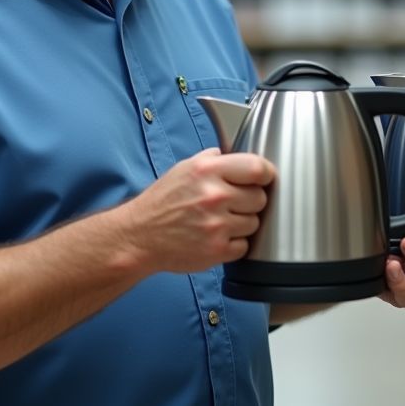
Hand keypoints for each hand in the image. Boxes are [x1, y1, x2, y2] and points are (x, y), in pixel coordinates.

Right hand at [119, 148, 275, 274]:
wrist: (139, 235)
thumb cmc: (162, 202)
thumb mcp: (183, 168)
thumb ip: (212, 159)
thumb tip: (234, 155)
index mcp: (207, 171)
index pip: (257, 167)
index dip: (265, 173)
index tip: (264, 178)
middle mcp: (214, 196)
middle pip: (260, 197)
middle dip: (250, 200)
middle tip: (233, 203)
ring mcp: (217, 225)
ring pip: (254, 223)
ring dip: (242, 223)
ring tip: (221, 221)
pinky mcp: (217, 250)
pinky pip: (244, 246)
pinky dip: (234, 244)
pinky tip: (217, 237)